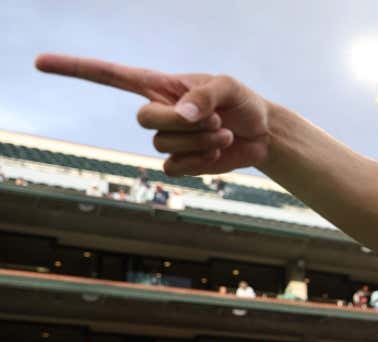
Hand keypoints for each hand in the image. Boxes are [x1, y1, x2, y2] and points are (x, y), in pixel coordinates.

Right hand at [34, 54, 269, 175]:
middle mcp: (157, 111)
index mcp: (160, 86)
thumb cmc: (243, 103)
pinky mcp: (179, 163)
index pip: (110, 76)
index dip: (75, 69)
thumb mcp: (229, 87)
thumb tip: (180, 113)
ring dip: (199, 141)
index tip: (40, 62)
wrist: (262, 135)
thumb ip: (204, 96)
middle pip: (143, 120)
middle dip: (180, 123)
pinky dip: (200, 161)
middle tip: (214, 119)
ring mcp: (167, 139)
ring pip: (162, 146)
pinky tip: (217, 152)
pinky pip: (174, 168)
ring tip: (223, 133)